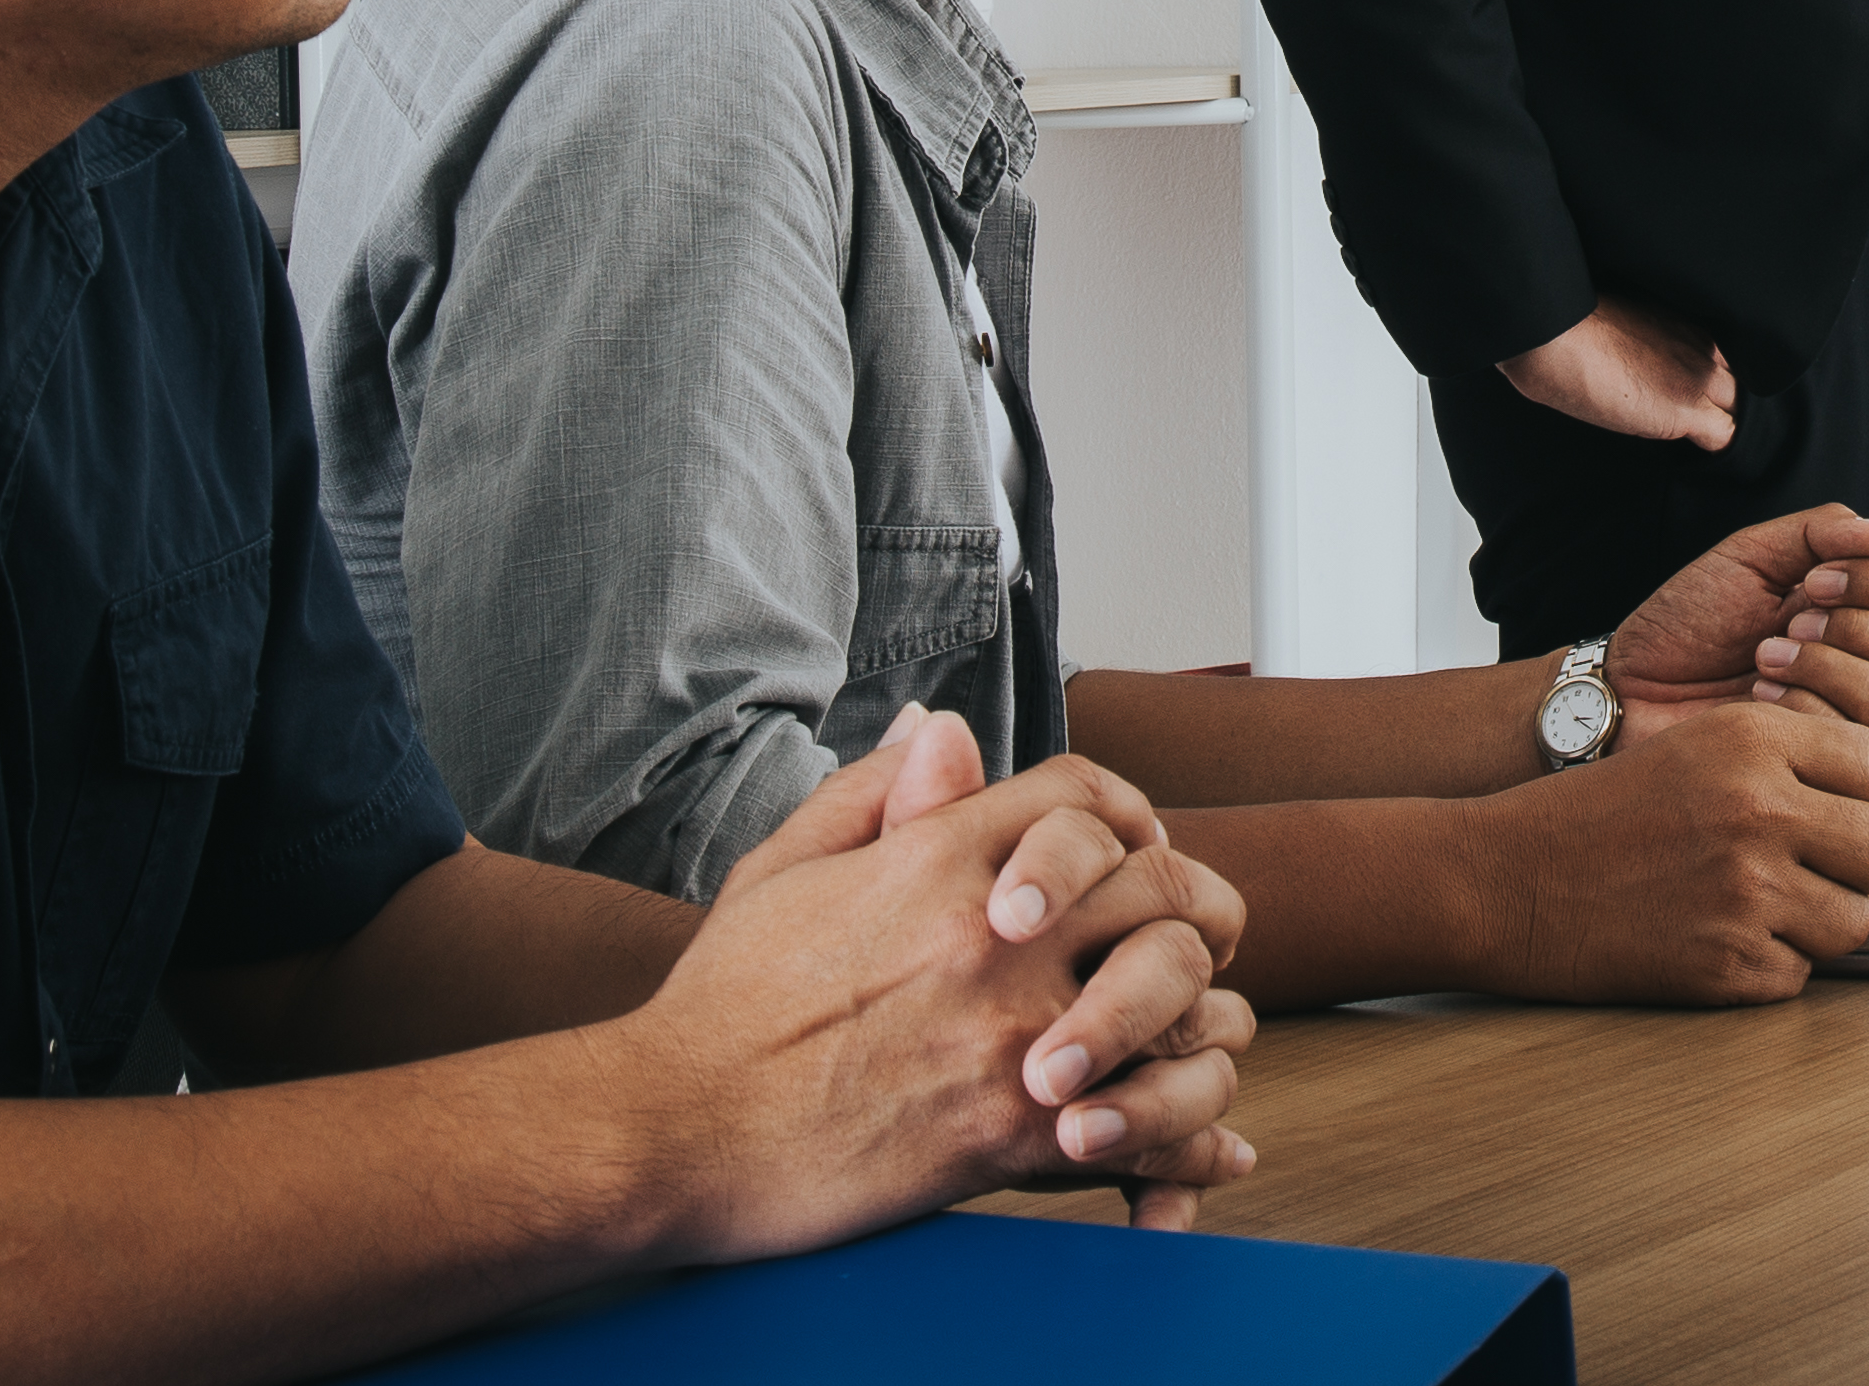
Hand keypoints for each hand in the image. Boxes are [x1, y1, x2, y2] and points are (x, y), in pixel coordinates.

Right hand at [601, 717, 1257, 1257]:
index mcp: (941, 858)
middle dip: (1193, 908)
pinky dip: (1182, 1134)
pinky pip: (1142, 1122)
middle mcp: (992, 931)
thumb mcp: (787, 866)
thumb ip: (877, 789)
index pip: (1088, 796)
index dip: (1129, 816)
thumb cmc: (720, 1006)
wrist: (671, 1129)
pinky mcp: (1009, 1132)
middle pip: (1160, 884)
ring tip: (1195, 1031)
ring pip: (1172, 995)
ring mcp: (1009, 1030)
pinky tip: (1193, 1142)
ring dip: (1198, 1012)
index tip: (1139, 850)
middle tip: (1197, 939)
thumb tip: (942, 726)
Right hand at [1464, 699, 1868, 1001]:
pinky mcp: (1727, 963)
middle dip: (1856, 863)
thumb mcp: (1693, 745)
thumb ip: (1785, 760)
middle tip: (1809, 868)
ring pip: (1853, 921)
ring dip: (1816, 922)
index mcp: (1753, 738)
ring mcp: (1747, 891)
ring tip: (1756, 906)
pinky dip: (1767, 967)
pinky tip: (1715, 938)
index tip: (1827, 811)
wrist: (1505, 881)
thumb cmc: (1594, 814)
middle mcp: (1760, 808)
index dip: (1859, 795)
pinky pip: (1798, 975)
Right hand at [1500, 293, 1739, 448]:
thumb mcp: (1630, 326)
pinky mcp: (1685, 410)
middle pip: (1738, 382)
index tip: (1702, 396)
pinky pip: (1726, 436)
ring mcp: (1699, 377)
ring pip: (1738, 407)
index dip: (1715, 382)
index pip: (1725, 359)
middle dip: (1726, 402)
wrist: (1556, 339)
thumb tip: (1655, 374)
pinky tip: (1702, 453)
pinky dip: (1720, 448)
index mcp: (1688, 324)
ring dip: (1723, 423)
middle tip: (1704, 423)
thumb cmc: (1574, 330)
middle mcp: (1703, 346)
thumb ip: (1658, 346)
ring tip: (1702, 441)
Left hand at [1606, 504, 1868, 734]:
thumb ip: (1824, 532)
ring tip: (1765, 657)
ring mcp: (1844, 718)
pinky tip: (1755, 698)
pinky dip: (1797, 706)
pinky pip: (1845, 737)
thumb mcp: (1751, 557)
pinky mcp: (1818, 762)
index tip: (1815, 579)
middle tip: (1793, 621)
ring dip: (1823, 667)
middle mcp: (1863, 666)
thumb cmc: (1687, 623)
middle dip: (1860, 629)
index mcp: (1856, 609)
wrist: (1631, 686)